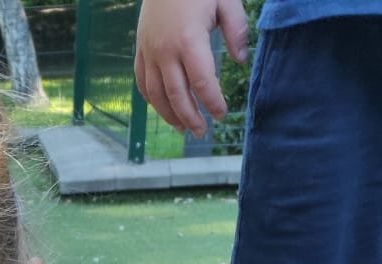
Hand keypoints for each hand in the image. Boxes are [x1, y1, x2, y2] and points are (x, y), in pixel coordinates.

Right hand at [134, 0, 249, 137]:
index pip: (202, 82)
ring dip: (170, 115)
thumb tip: (241, 60)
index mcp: (189, 40)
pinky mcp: (140, 50)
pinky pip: (143, 83)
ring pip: (157, 95)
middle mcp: (165, 51)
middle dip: (191, 117)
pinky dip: (153, 100)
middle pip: (177, 95)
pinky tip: (164, 110)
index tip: (221, 114)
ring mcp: (150, 52)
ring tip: (184, 128)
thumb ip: (236, 30)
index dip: (212, 102)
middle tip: (202, 132)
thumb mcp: (226, 0)